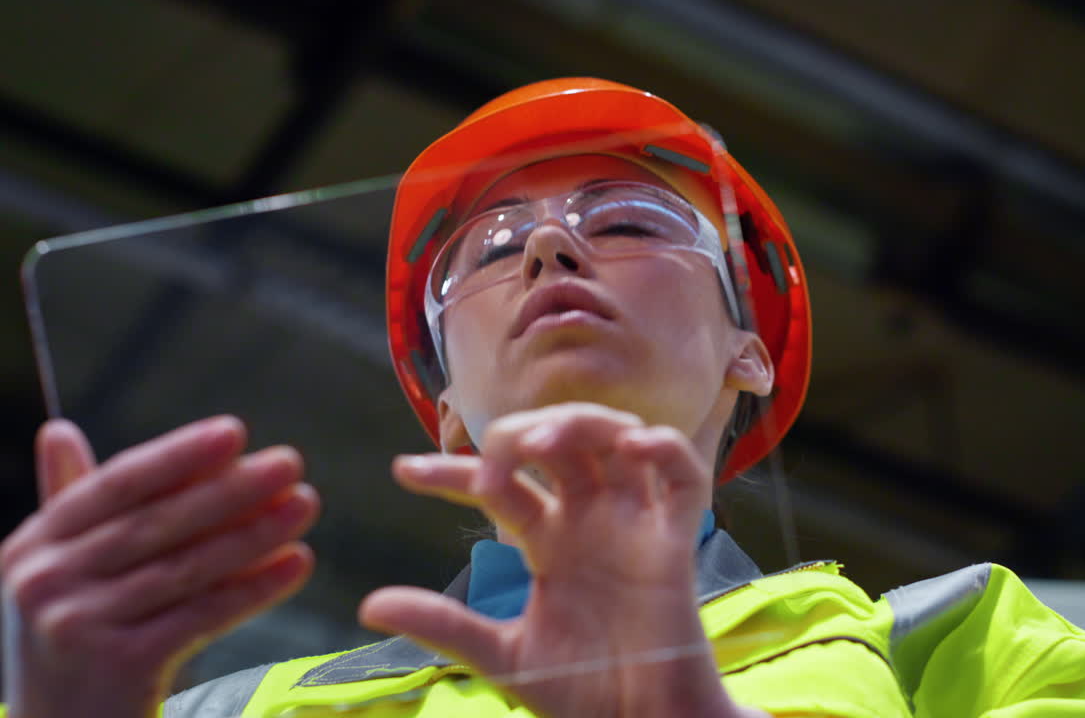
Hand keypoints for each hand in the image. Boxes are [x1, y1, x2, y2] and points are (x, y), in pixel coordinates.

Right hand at [1, 417, 319, 717]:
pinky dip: (254, 589)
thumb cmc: (75, 640)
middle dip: (230, 489)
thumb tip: (58, 428)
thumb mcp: (60, 571)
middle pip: (157, 523)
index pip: (116, 485)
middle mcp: (44, 583)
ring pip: (186, 568)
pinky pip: (202, 616)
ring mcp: (77, 627)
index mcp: (34, 546)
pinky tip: (297, 563)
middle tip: (290, 463)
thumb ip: (70, 503)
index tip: (234, 432)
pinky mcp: (119, 667)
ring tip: (305, 505)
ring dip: (254, 533)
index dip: (177, 455)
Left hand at [360, 403, 764, 717]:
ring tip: (539, 444)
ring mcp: (633, 524)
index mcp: (548, 539)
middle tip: (491, 462)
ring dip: (579, 425)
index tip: (404, 473)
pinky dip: (664, 449)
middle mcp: (589, 519)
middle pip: (559, 442)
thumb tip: (368, 603)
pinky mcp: (675, 541)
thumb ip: (444, 625)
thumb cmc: (582, 692)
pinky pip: (683, 477)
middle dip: (519, 434)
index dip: (452, 471)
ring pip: (615, 439)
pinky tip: (632, 446)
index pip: (498, 484)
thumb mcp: (503, 656)